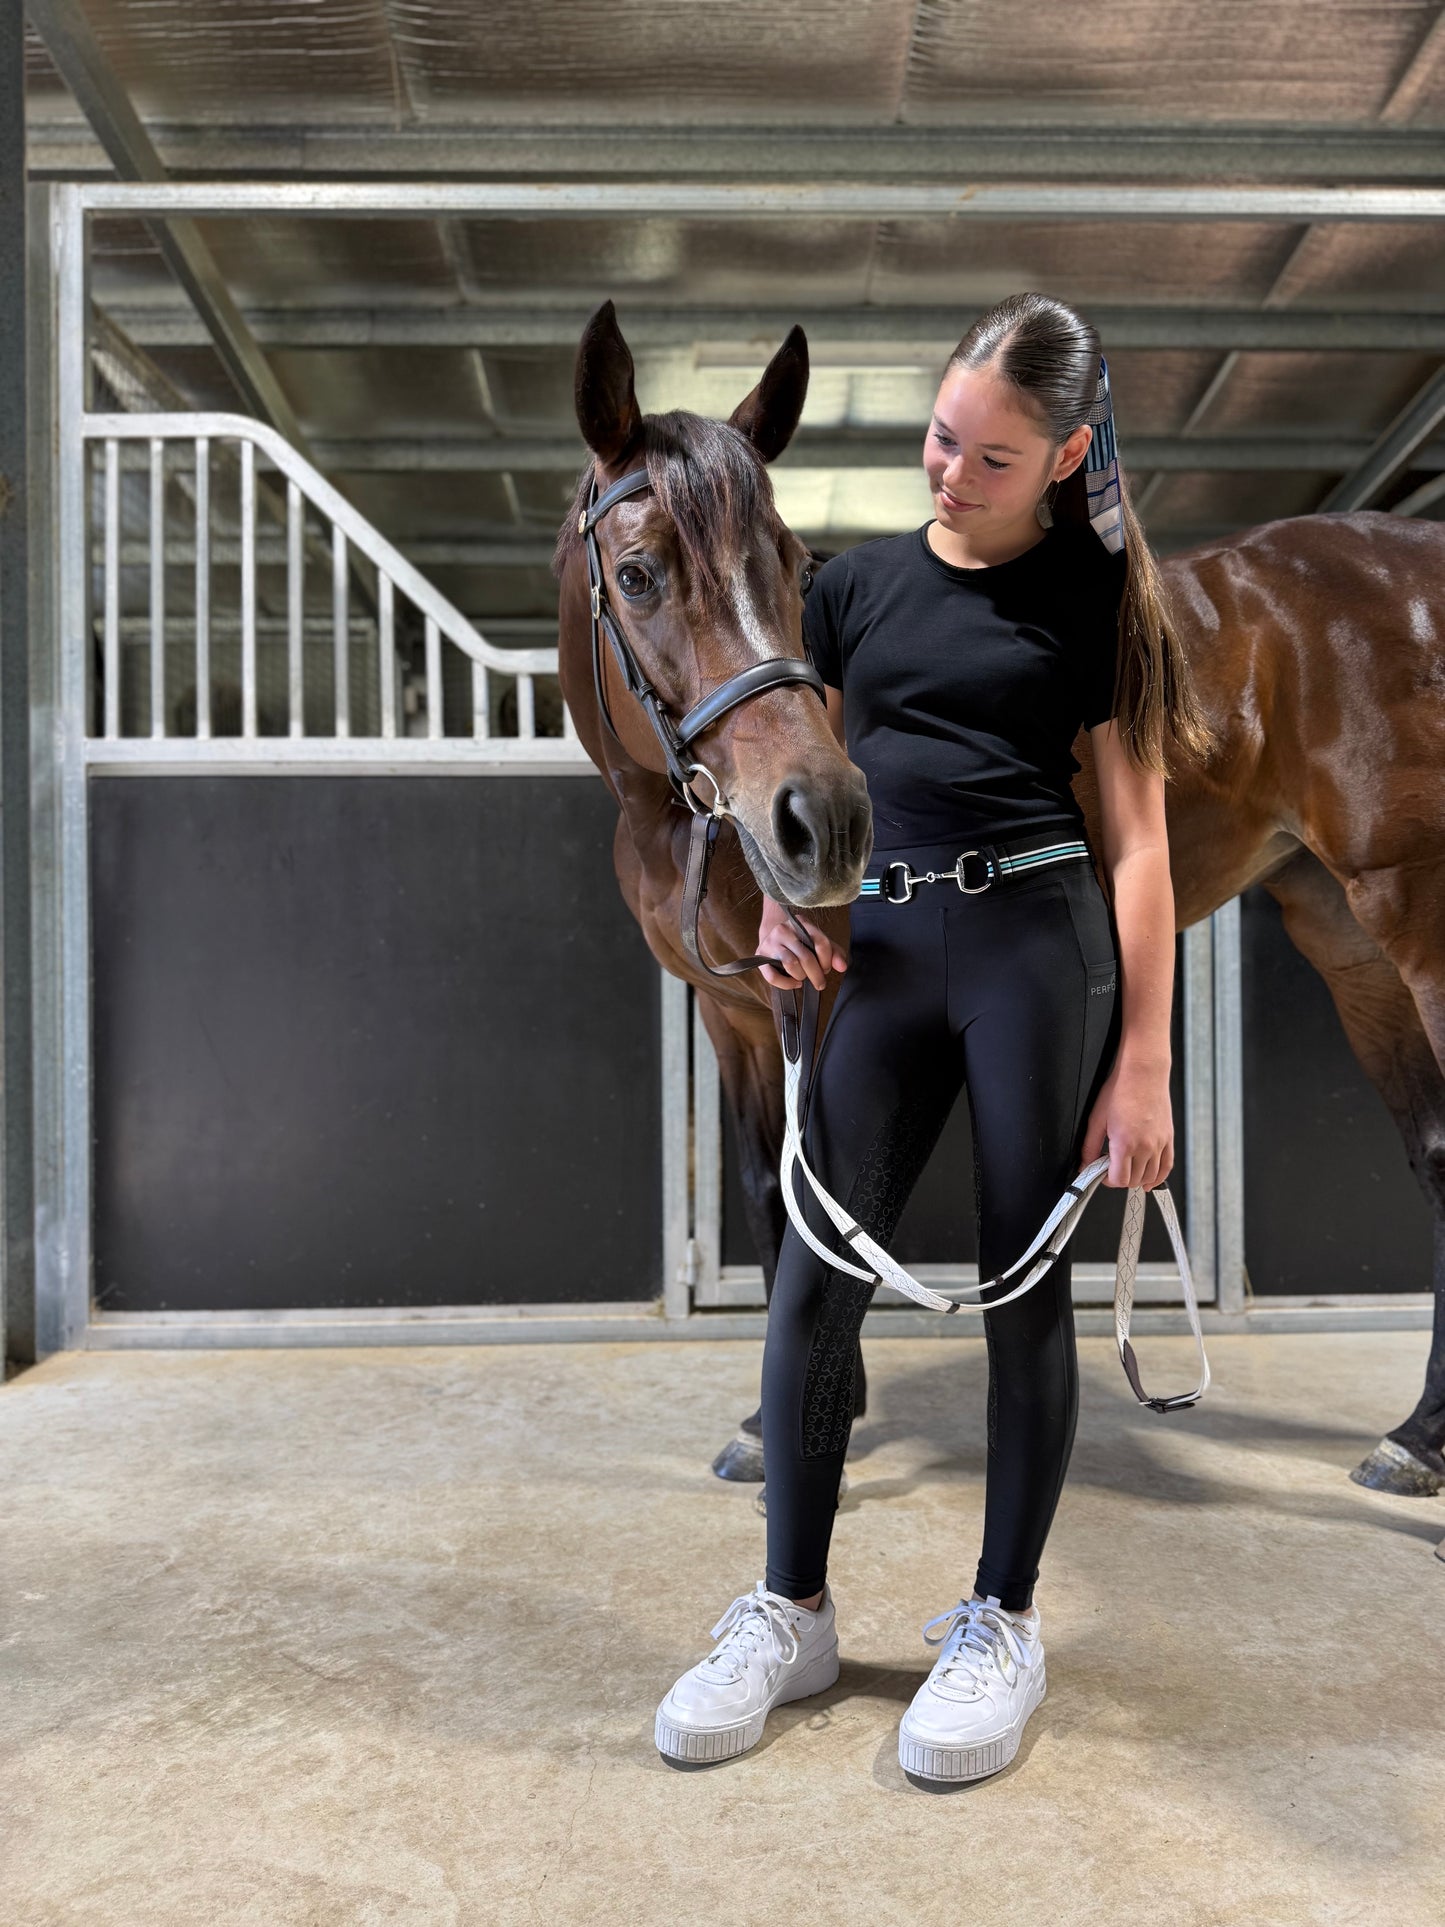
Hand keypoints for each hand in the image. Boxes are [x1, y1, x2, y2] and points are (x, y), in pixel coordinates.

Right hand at [757, 897, 847, 992]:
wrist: (774, 939)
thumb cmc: (800, 943)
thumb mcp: (818, 943)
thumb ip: (834, 953)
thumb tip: (842, 967)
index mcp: (801, 923)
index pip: (821, 943)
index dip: (827, 960)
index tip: (827, 969)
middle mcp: (784, 930)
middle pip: (806, 957)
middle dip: (816, 974)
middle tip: (820, 982)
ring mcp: (770, 942)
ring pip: (791, 965)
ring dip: (801, 976)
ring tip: (803, 978)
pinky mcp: (760, 956)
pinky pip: (773, 976)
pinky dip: (786, 984)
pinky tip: (794, 983)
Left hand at [1079, 1055, 1173, 1188]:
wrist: (1143, 1073)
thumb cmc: (1120, 1090)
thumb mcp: (1097, 1119)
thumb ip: (1089, 1146)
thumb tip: (1085, 1164)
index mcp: (1125, 1144)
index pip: (1119, 1179)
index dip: (1107, 1180)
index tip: (1102, 1172)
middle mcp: (1145, 1147)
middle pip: (1134, 1180)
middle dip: (1120, 1179)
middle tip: (1111, 1168)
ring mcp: (1159, 1144)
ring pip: (1151, 1176)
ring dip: (1138, 1179)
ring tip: (1128, 1171)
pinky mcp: (1168, 1138)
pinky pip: (1167, 1166)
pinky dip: (1158, 1177)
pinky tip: (1150, 1180)